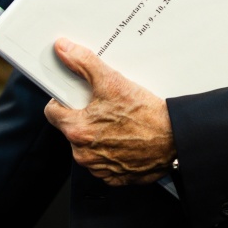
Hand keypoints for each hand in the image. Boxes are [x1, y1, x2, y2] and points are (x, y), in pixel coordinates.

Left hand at [44, 38, 175, 185]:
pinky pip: (103, 162)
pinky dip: (111, 151)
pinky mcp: (114, 177)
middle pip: (71, 129)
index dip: (63, 101)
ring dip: (97, 136)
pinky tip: (125, 139)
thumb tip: (64, 50)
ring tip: (118, 123)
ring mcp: (99, 168)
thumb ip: (83, 64)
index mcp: (77, 130)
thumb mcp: (112, 82)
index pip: (52, 112)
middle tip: (104, 107)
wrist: (175, 138)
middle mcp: (84, 154)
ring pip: (87, 147)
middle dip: (84, 117)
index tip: (76, 97)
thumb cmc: (146, 115)